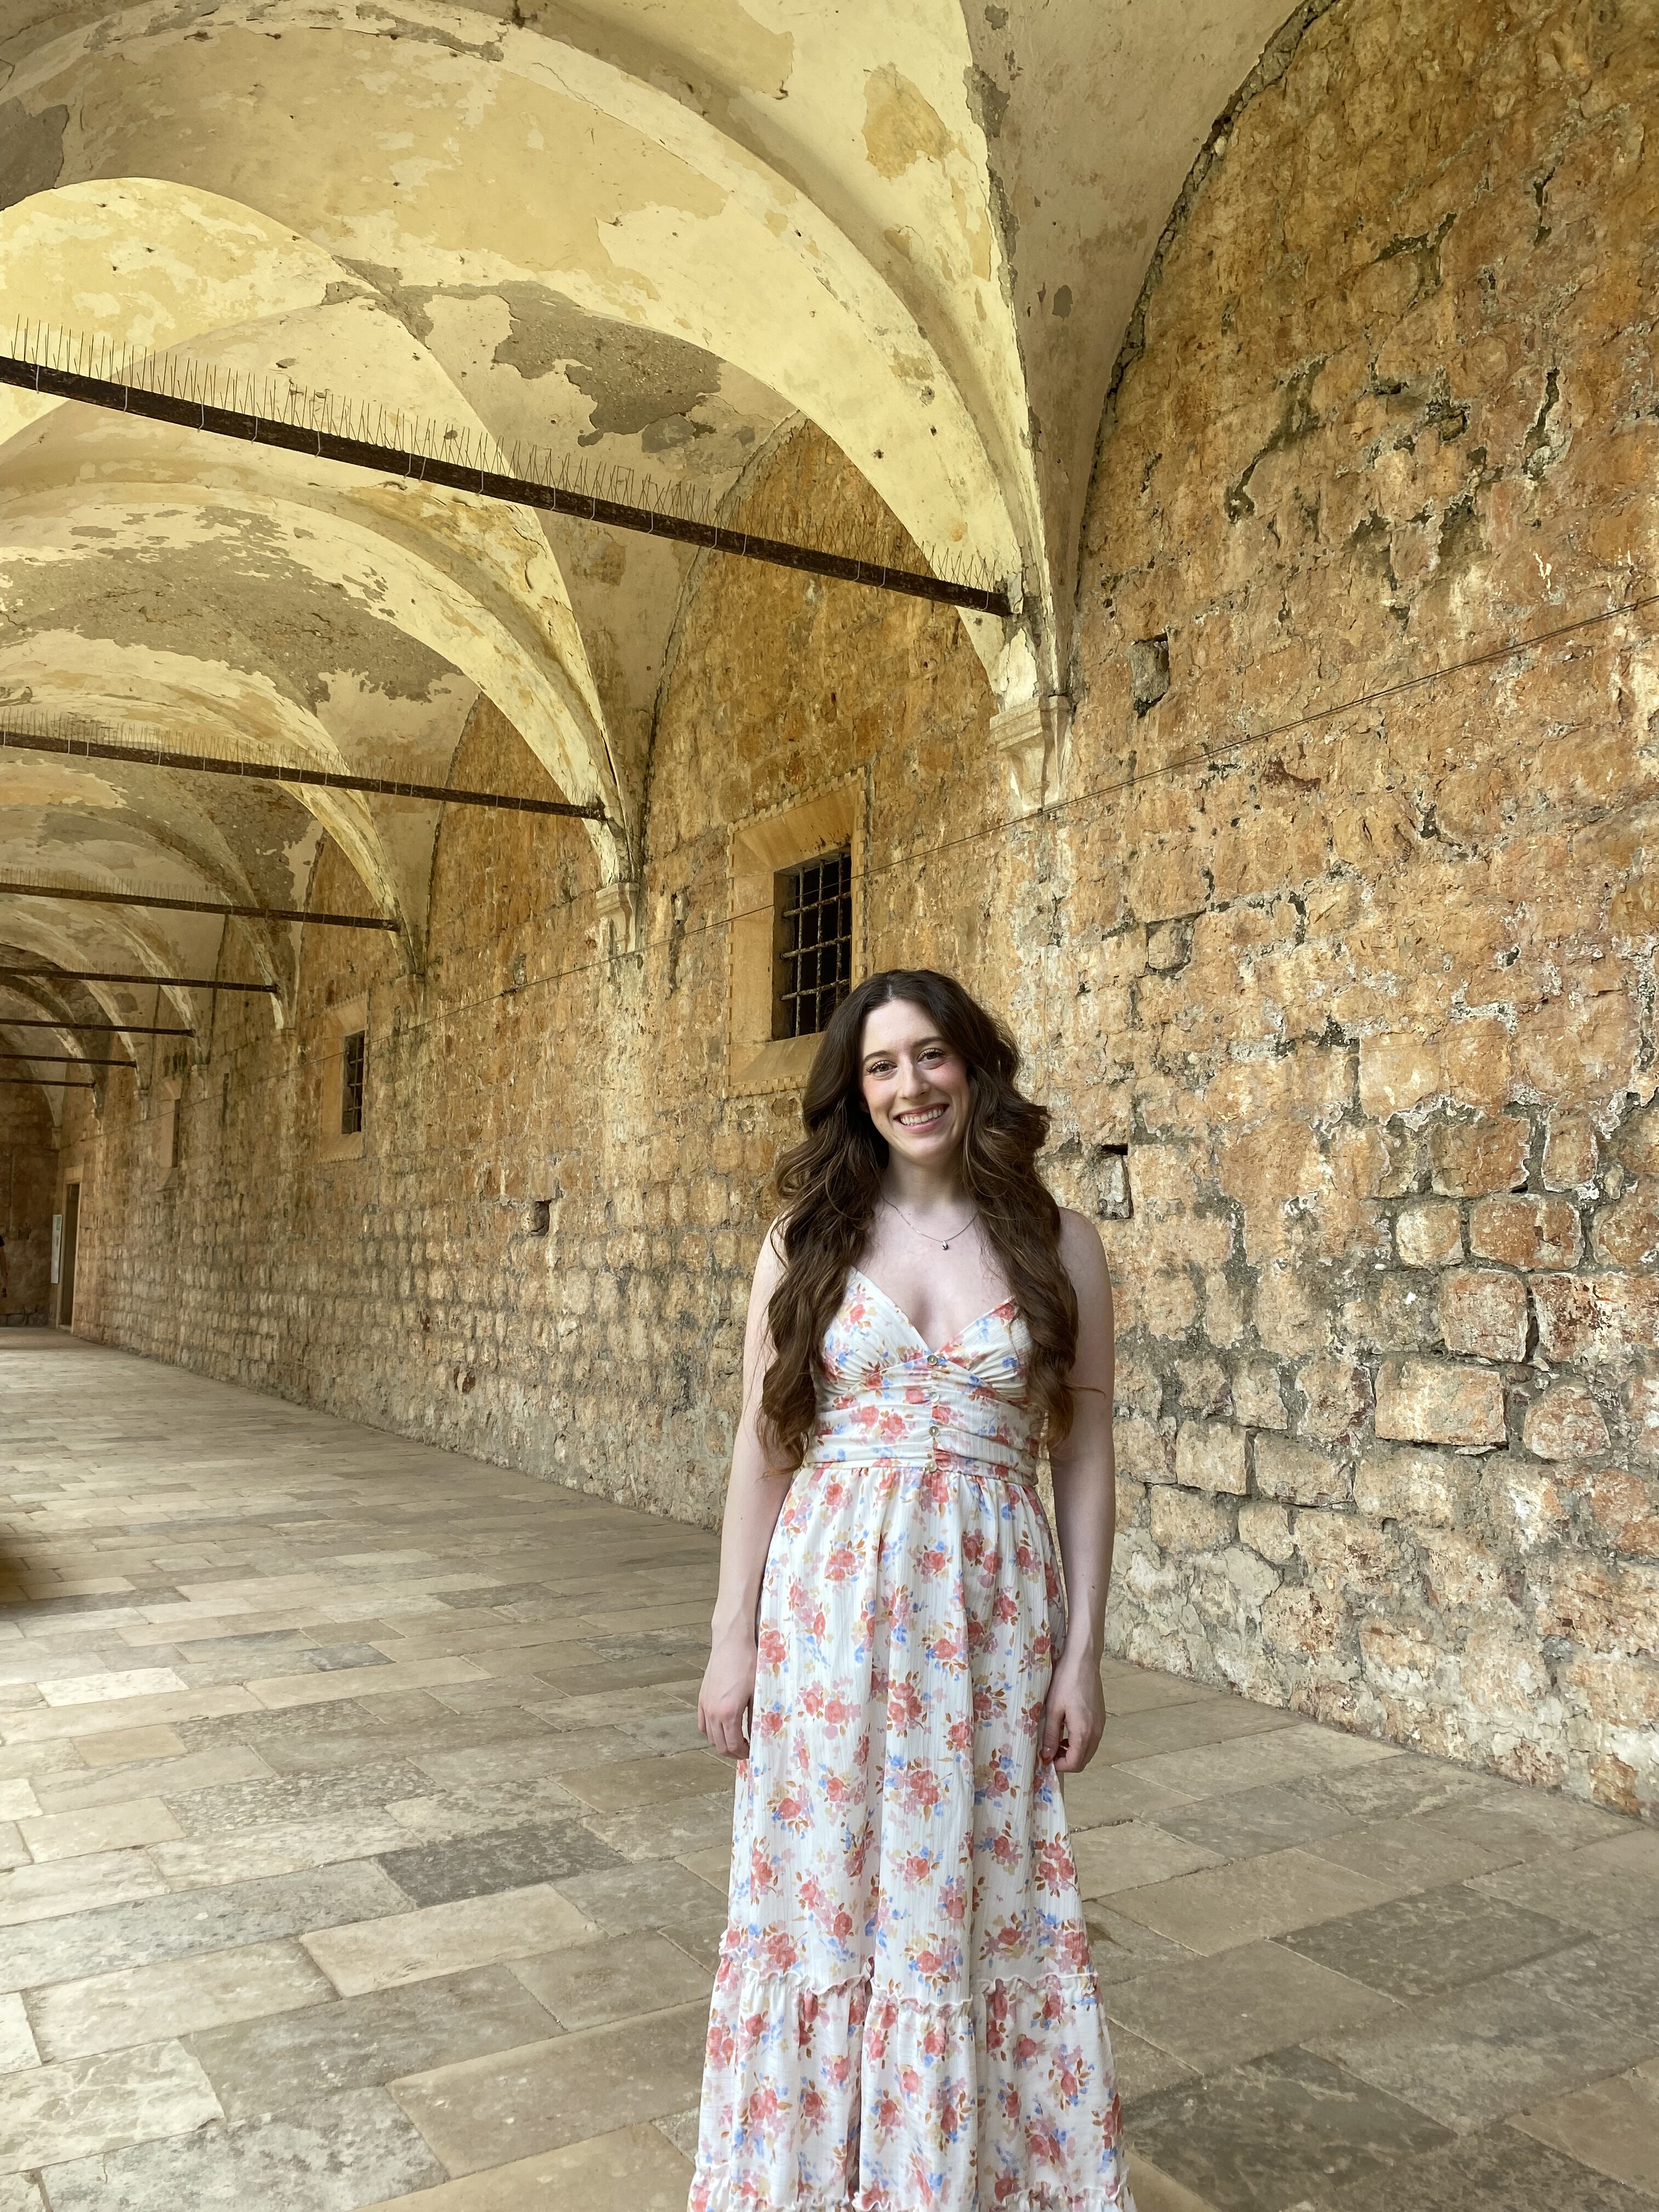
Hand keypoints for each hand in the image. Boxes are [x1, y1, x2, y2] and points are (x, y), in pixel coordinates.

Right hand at [698, 1622, 757, 1761]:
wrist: (731, 1642)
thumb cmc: (748, 1664)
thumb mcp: (757, 1693)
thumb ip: (756, 1717)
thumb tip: (759, 1734)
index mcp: (728, 1713)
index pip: (733, 1745)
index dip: (743, 1754)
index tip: (751, 1753)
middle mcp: (713, 1712)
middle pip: (719, 1745)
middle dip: (733, 1752)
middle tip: (745, 1750)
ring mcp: (705, 1705)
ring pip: (709, 1736)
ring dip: (722, 1742)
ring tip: (735, 1740)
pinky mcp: (702, 1697)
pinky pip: (703, 1723)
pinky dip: (711, 1731)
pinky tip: (722, 1727)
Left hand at [1041, 1646, 1105, 1773]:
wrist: (1083, 1661)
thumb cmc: (1066, 1682)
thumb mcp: (1053, 1709)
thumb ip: (1050, 1735)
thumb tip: (1046, 1755)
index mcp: (1083, 1732)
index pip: (1075, 1764)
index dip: (1059, 1766)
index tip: (1046, 1758)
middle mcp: (1096, 1732)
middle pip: (1083, 1761)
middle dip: (1067, 1761)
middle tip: (1050, 1751)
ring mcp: (1101, 1725)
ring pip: (1089, 1751)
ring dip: (1074, 1752)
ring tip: (1057, 1740)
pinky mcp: (1101, 1718)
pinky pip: (1092, 1739)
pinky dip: (1081, 1742)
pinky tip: (1068, 1730)